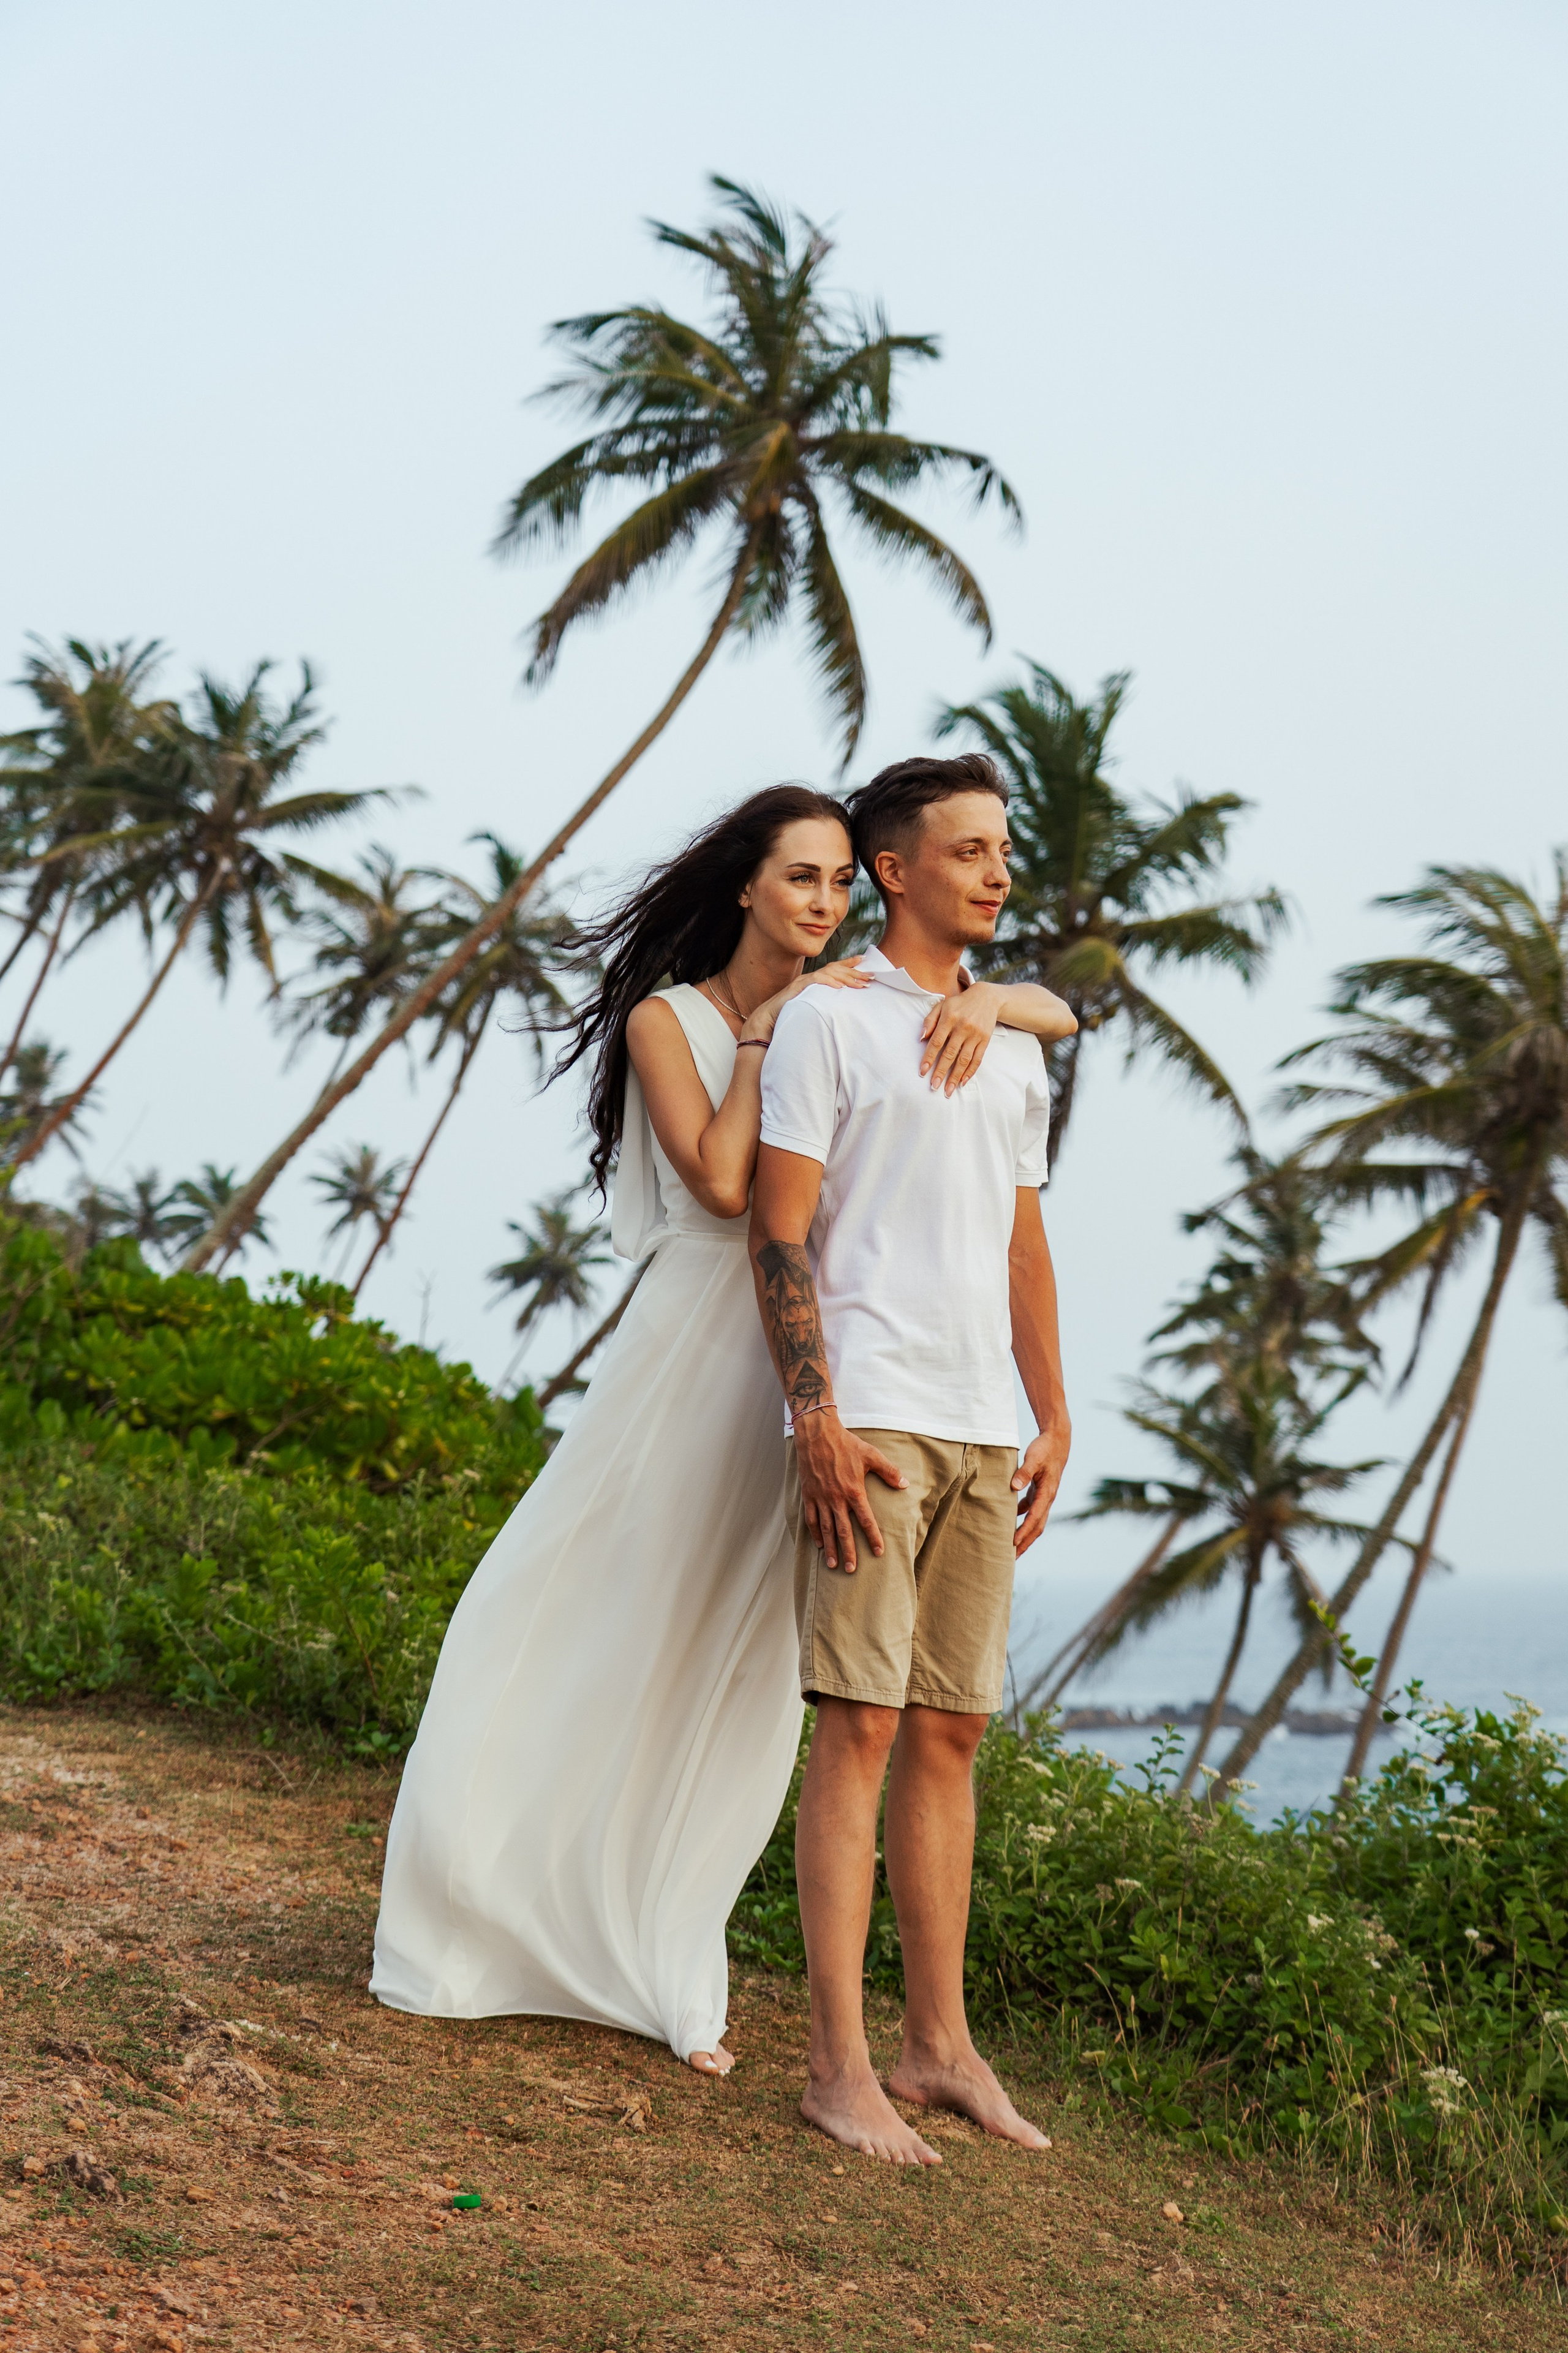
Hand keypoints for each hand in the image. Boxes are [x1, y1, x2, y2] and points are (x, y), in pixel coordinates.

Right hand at [744, 957, 868, 1043]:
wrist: (769, 1018)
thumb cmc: (790, 1014)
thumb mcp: (812, 1007)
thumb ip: (824, 1002)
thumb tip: (841, 1005)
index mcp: (815, 981)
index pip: (835, 968)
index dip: (850, 963)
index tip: (865, 960)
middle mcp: (811, 978)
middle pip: (836, 969)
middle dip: (854, 972)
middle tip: (871, 976)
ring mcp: (804, 981)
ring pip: (828, 973)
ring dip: (846, 977)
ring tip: (860, 984)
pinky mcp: (797, 988)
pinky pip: (815, 981)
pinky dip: (828, 982)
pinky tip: (839, 987)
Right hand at [793, 1410, 906, 1570]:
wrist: (817, 1434)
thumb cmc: (846, 1444)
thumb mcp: (871, 1455)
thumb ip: (889, 1471)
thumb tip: (904, 1484)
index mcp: (854, 1491)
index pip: (865, 1520)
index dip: (873, 1537)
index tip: (879, 1552)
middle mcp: (836, 1499)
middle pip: (844, 1531)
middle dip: (849, 1552)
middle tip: (851, 1569)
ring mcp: (821, 1498)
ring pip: (826, 1529)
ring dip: (831, 1548)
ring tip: (834, 1564)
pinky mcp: (809, 1495)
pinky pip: (811, 1519)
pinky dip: (815, 1533)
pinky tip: (819, 1544)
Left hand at [920, 979, 1003, 1094]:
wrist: (986, 998)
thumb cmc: (959, 1004)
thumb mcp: (942, 1006)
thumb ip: (929, 1020)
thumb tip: (921, 1038)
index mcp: (949, 1018)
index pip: (937, 1041)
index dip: (929, 1058)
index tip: (923, 1071)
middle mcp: (963, 1027)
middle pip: (950, 1054)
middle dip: (941, 1072)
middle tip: (934, 1086)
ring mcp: (975, 1034)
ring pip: (964, 1059)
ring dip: (955, 1076)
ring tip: (948, 1090)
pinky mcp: (985, 1040)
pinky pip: (977, 1059)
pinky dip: (970, 1071)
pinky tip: (963, 1081)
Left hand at [1011, 1412, 1070, 1555]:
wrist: (1057, 1440)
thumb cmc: (1044, 1448)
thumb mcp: (1033, 1458)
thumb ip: (1024, 1473)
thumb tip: (1013, 1487)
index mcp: (1047, 1493)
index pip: (1034, 1518)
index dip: (1024, 1531)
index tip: (1013, 1543)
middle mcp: (1047, 1499)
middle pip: (1037, 1527)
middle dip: (1025, 1542)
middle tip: (1011, 1558)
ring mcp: (1044, 1497)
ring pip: (1035, 1521)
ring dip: (1024, 1534)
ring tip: (1011, 1547)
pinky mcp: (1040, 1491)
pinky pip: (1031, 1510)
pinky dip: (1022, 1519)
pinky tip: (1009, 1522)